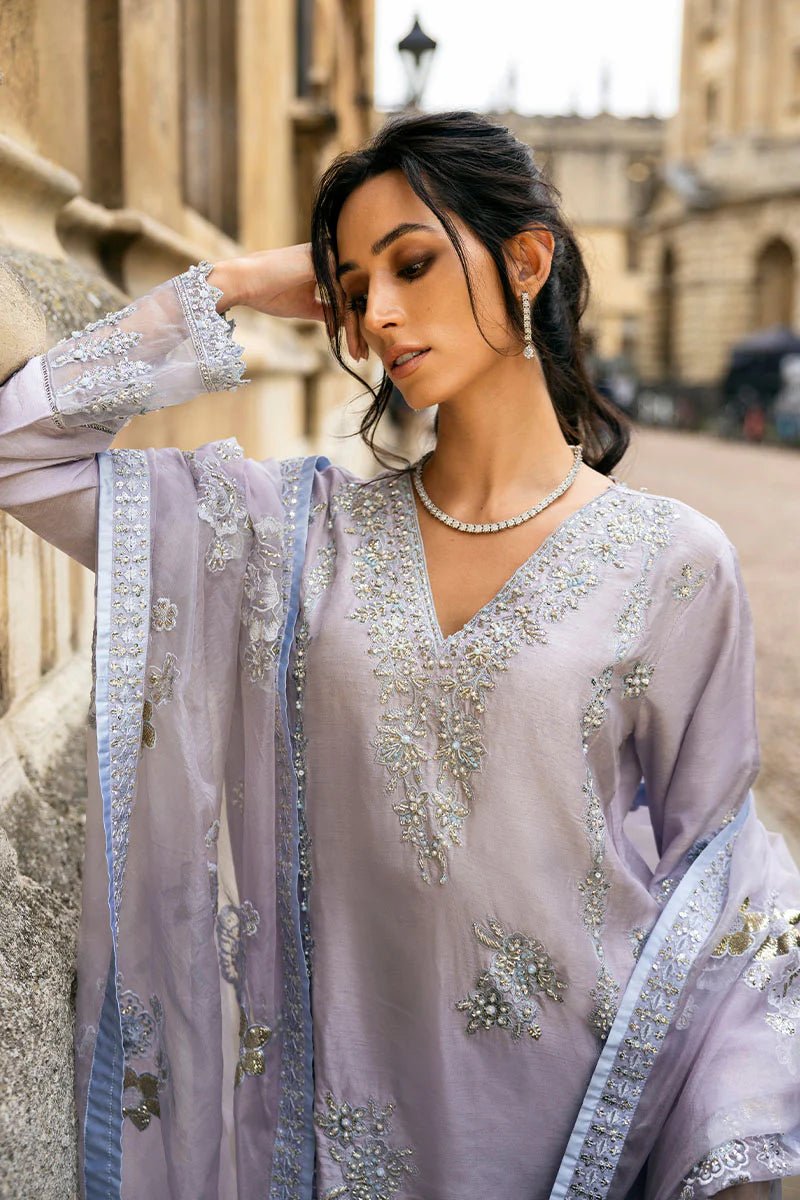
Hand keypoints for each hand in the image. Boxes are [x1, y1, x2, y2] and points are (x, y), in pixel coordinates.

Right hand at [209, 245, 367, 361]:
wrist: (243, 282)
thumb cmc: (269, 292)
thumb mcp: (305, 306)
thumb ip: (326, 311)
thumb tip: (344, 324)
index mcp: (327, 265)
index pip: (348, 296)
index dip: (354, 323)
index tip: (358, 349)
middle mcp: (330, 258)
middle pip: (353, 298)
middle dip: (360, 330)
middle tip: (364, 357)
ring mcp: (327, 258)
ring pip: (350, 298)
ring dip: (355, 329)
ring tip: (358, 354)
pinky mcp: (321, 263)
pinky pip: (339, 295)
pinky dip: (343, 320)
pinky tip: (343, 340)